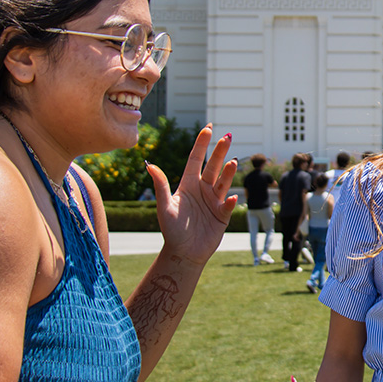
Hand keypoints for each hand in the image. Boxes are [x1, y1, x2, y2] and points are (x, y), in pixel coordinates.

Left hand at [147, 125, 237, 264]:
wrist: (183, 253)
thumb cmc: (171, 230)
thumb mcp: (164, 207)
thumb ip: (161, 186)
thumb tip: (149, 165)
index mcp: (188, 185)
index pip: (195, 160)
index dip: (202, 144)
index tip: (208, 129)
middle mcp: (202, 190)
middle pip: (213, 166)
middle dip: (220, 151)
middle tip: (228, 136)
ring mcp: (214, 201)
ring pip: (224, 181)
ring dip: (228, 172)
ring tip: (232, 162)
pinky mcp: (222, 214)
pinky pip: (229, 204)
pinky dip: (232, 200)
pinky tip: (232, 197)